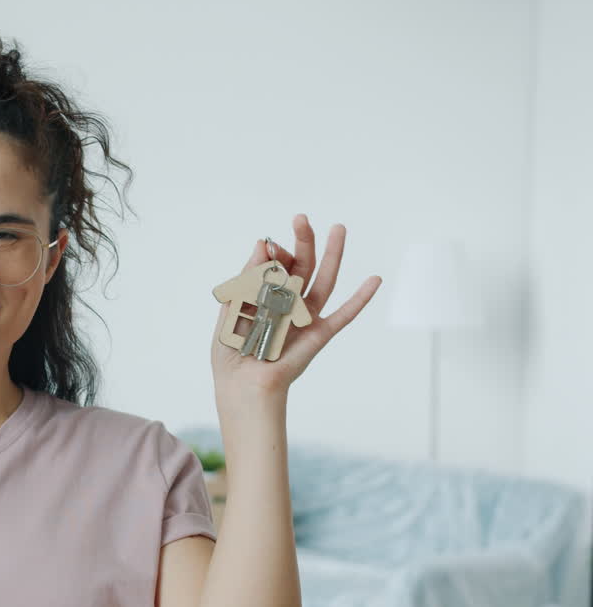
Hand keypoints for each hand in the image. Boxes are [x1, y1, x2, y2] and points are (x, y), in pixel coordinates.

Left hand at [211, 214, 381, 397]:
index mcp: (266, 298)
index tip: (268, 244)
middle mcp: (288, 305)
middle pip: (302, 267)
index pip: (276, 267)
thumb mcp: (232, 309)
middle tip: (301, 218)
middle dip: (303, 242)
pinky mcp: (319, 335)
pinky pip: (344, 316)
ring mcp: (306, 319)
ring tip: (339, 228)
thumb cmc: (231, 356)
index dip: (275, 253)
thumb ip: (247, 279)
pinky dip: (360, 299)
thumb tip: (262, 244)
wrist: (241, 388)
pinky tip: (374, 280)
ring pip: (323, 282)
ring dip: (333, 255)